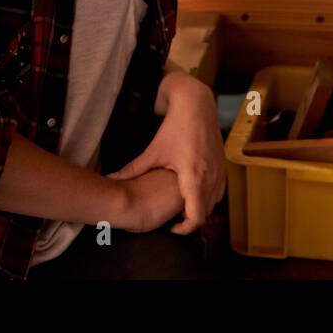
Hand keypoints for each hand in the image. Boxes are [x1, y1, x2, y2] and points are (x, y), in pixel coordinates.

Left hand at [107, 74, 225, 234]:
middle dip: (190, 219)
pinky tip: (193, 192)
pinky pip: (219, 191)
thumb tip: (110, 178)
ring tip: (182, 206)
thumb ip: (133, 169)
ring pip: (214, 203)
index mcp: (194, 177)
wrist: (197, 104)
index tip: (171, 227)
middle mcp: (211, 177)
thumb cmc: (175, 126)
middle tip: (173, 218)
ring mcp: (220, 171)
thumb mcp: (153, 151)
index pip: (196, 217)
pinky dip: (208, 197)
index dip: (184, 229)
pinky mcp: (223, 165)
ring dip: (200, 208)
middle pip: (205, 213)